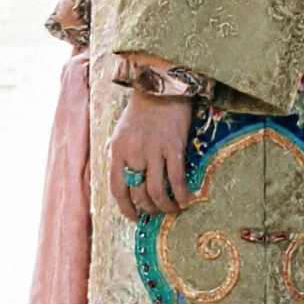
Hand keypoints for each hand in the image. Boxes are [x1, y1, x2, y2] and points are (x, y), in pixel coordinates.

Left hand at [109, 91, 194, 219]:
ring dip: (165, 206)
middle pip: (139, 193)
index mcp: (117, 151)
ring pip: (157, 191)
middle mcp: (133, 153)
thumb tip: (130, 182)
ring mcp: (154, 151)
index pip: (117, 188)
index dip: (126, 208)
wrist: (162, 86)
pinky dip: (182, 194)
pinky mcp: (174, 147)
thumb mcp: (122, 133)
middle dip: (148, 209)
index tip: (134, 217)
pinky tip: (186, 200)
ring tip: (172, 209)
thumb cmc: (142, 110)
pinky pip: (177, 179)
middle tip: (157, 212)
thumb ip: (123, 157)